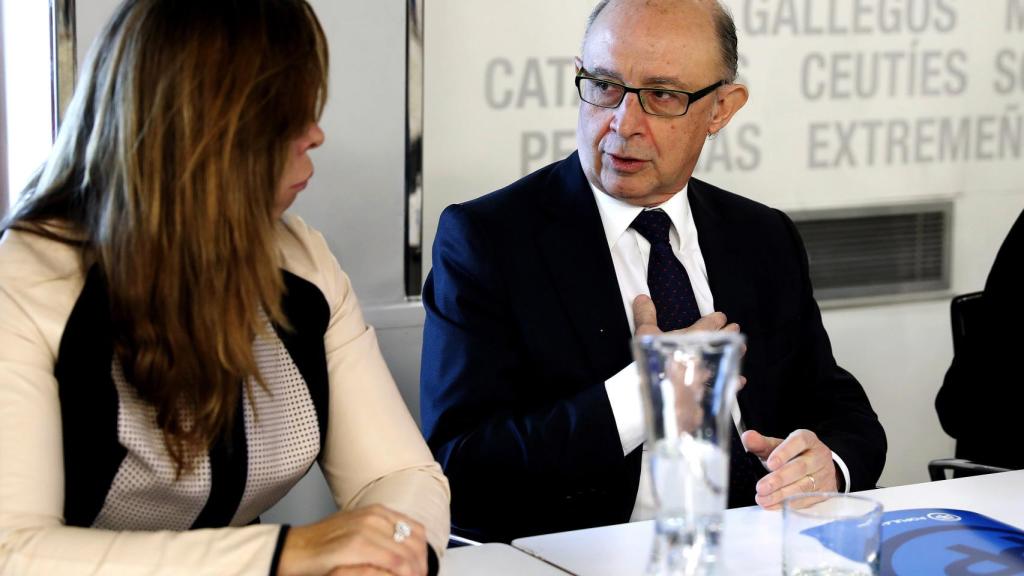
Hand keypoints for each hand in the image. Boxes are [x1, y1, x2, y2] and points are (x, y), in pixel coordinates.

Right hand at [278, 504, 427, 575]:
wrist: (293, 550)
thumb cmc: (321, 546)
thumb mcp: (358, 533)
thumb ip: (381, 537)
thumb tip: (404, 551)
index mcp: (377, 512)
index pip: (417, 531)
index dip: (423, 555)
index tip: (422, 571)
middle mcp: (374, 517)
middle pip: (416, 544)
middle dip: (421, 567)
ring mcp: (365, 529)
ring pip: (407, 555)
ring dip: (413, 573)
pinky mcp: (356, 545)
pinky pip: (393, 562)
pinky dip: (399, 574)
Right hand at [632, 295, 745, 387]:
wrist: (665, 392)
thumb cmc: (656, 362)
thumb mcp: (645, 336)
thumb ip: (645, 316)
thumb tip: (642, 298)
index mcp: (693, 336)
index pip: (708, 324)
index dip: (716, 319)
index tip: (721, 317)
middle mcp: (707, 352)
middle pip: (723, 339)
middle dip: (729, 333)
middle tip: (735, 327)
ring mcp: (712, 371)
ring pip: (728, 359)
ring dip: (736, 354)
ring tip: (742, 350)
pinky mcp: (712, 388)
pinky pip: (726, 383)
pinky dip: (733, 381)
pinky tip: (739, 380)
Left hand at [742, 429, 836, 509]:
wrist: (817, 468)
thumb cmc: (793, 455)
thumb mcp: (777, 447)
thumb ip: (761, 443)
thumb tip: (747, 437)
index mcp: (807, 440)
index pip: (799, 442)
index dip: (784, 452)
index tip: (770, 464)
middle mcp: (819, 456)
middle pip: (800, 467)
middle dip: (779, 479)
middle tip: (761, 488)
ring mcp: (824, 475)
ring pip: (803, 487)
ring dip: (781, 495)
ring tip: (763, 499)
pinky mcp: (823, 493)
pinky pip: (806, 500)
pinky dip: (787, 504)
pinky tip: (772, 505)